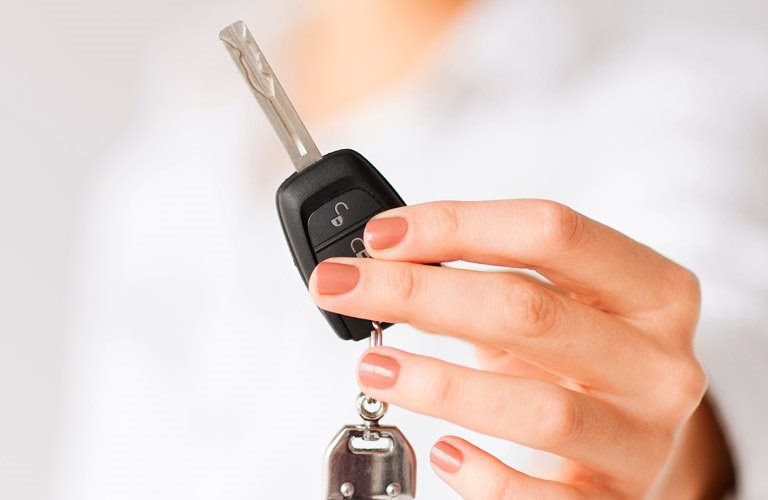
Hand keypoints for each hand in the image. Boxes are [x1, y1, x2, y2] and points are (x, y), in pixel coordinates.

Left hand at [310, 200, 710, 497]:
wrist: (634, 446)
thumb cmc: (581, 363)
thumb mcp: (551, 307)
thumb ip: (483, 278)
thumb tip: (386, 259)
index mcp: (652, 291)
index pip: (552, 234)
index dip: (458, 224)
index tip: (383, 235)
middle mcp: (657, 362)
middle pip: (529, 310)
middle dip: (420, 292)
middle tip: (346, 287)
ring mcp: (642, 438)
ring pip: (539, 409)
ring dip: (441, 384)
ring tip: (374, 365)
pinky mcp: (615, 498)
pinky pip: (545, 498)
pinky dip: (486, 475)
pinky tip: (441, 449)